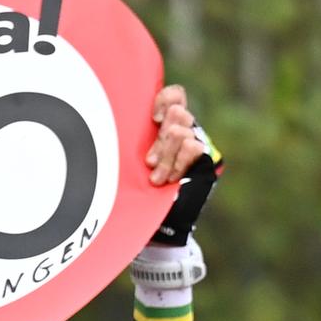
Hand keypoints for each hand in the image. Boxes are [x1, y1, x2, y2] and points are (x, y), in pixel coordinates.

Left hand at [145, 84, 223, 245]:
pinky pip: (194, 146)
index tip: (154, 120)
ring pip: (182, 132)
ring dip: (166, 157)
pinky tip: (172, 179)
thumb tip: (112, 113)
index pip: (175, 96)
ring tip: (157, 178)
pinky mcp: (207, 161)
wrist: (158, 224)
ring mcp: (197, 146)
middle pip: (178, 112)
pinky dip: (179, 163)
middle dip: (161, 140)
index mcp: (167, 126)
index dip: (166, 100)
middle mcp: (185, 132)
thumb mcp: (131, 161)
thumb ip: (134, 139)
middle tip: (150, 163)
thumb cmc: (139, 192)